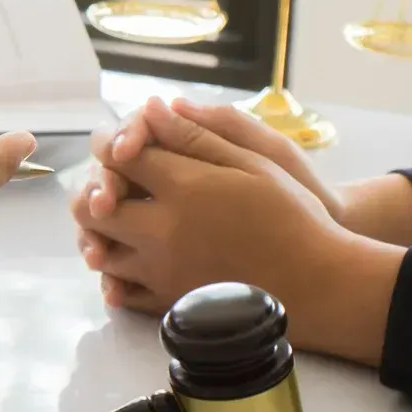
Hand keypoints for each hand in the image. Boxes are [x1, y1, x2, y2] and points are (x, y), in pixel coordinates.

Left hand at [71, 99, 402, 363]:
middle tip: (106, 181)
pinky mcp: (169, 303)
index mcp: (183, 187)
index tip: (117, 142)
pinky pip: (121, 289)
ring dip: (98, 231)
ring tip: (114, 218)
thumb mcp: (254, 162)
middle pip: (94, 205)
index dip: (109, 143)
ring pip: (100, 249)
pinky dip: (114, 272)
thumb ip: (196, 135)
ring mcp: (162, 271)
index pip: (118, 155)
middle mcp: (162, 231)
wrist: (318, 283)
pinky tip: (127, 257)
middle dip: (93, 187)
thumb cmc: (293, 215)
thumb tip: (151, 108)